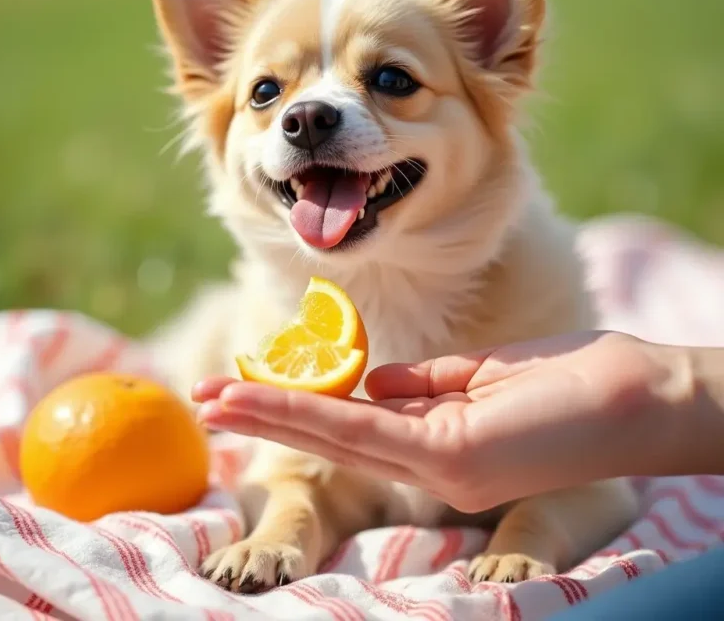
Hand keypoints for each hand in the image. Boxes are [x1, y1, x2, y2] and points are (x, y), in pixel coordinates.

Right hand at [194, 332, 696, 510]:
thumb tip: (372, 381)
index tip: (250, 386)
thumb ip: (423, 384)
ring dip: (272, 416)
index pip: (352, 423)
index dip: (297, 405)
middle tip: (203, 400)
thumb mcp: (481, 377)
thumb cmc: (567, 382)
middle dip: (265, 416)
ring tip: (214, 401)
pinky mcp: (453, 458)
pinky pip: (367, 431)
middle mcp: (428, 463)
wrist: (641, 397)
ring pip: (336, 436)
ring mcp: (438, 466)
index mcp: (435, 441)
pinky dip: (310, 414)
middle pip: (331, 436)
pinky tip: (265, 401)